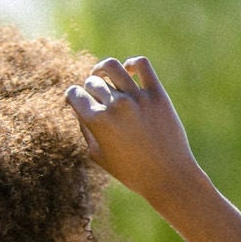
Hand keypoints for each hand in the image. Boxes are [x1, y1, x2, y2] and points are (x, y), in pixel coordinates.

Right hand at [65, 57, 201, 207]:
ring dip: (102, 69)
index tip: (76, 100)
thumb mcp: (99, 156)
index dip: (72, 96)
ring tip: (102, 74)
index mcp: (97, 122)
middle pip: (93, 82)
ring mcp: (137, 97)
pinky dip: (131, 64)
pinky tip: (128, 71)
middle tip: (95, 98)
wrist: (168, 177)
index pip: (75, 94)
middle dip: (89, 89)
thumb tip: (80, 108)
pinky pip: (141, 64)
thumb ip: (86, 130)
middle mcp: (115, 106)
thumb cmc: (131, 172)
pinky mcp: (156, 94)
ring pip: (112, 67)